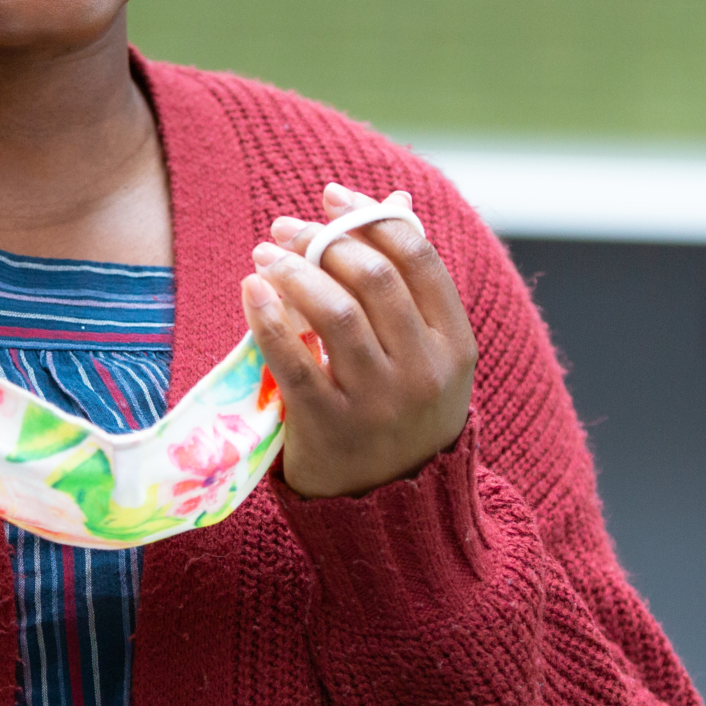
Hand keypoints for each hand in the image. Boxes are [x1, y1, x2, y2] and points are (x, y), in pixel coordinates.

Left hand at [240, 182, 476, 499]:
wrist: (395, 510)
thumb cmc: (403, 414)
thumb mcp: (429, 356)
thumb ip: (412, 286)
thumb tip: (391, 202)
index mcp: (455, 344)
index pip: (418, 255)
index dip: (369, 214)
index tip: (330, 195)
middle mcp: (424, 371)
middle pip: (373, 276)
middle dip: (322, 238)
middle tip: (282, 228)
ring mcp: (378, 402)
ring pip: (335, 311)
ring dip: (293, 270)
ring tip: (263, 256)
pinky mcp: (331, 428)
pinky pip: (294, 361)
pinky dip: (268, 318)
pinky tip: (250, 290)